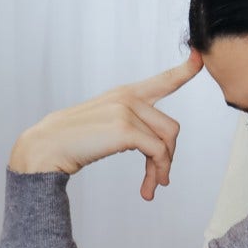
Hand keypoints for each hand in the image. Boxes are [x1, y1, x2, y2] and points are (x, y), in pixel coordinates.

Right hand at [7, 51, 202, 200]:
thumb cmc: (76, 142)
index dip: (184, 70)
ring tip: (153, 185)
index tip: (199, 57)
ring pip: (167, 141)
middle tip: (159, 179)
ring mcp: (126, 110)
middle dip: (168, 157)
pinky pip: (157, 152)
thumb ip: (135, 128)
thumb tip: (163, 152)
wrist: (47, 147)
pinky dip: (157, 172)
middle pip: (171, 128)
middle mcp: (128, 97)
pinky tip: (147, 189)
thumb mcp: (108, 127)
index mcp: (125, 94)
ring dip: (163, 167)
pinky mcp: (125, 128)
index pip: (162, 81)